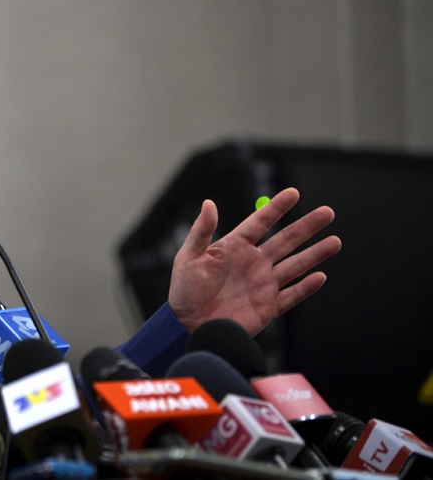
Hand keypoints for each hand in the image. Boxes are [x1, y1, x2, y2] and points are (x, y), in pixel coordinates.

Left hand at [167, 187, 340, 335]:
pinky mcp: (268, 306)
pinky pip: (291, 295)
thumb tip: (209, 203)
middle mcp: (253, 262)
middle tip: (327, 212)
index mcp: (234, 247)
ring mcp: (263, 284)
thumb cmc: (184, 291)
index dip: (276, 208)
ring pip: (295, 265)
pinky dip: (306, 287)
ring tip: (335, 241)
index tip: (293, 193)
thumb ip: (201, 231)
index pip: (260, 223)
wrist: (187, 325)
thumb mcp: (188, 257)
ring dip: (315, 254)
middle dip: (306, 226)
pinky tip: (320, 276)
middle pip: (285, 240)